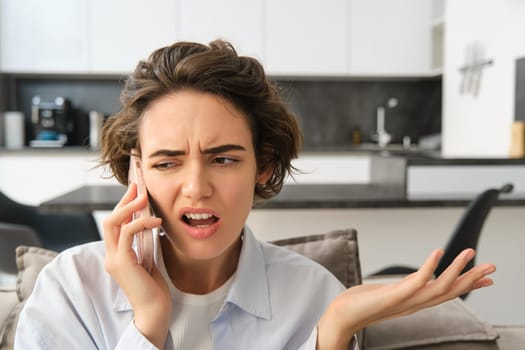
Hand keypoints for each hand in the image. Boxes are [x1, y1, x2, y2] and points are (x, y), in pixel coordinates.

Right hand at [103, 183, 169, 347]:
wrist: (155, 309)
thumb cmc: (154, 287)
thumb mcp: (148, 258)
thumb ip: (143, 243)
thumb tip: (148, 222)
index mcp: (116, 255)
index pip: (115, 225)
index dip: (123, 206)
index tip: (135, 191)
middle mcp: (111, 256)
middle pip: (110, 220)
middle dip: (124, 201)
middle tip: (138, 186)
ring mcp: (113, 259)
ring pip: (113, 223)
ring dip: (130, 207)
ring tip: (145, 197)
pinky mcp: (122, 262)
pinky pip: (128, 233)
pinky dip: (142, 222)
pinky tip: (157, 221)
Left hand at [316, 248, 495, 349]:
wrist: (342, 315)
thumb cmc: (362, 302)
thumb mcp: (392, 291)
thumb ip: (408, 285)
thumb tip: (420, 277)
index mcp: (415, 302)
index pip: (447, 292)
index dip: (467, 285)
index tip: (485, 277)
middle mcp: (415, 303)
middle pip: (450, 291)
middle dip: (472, 279)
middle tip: (492, 267)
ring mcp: (406, 301)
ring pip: (439, 287)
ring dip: (457, 269)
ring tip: (469, 252)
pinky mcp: (394, 296)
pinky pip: (416, 281)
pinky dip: (429, 266)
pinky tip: (438, 252)